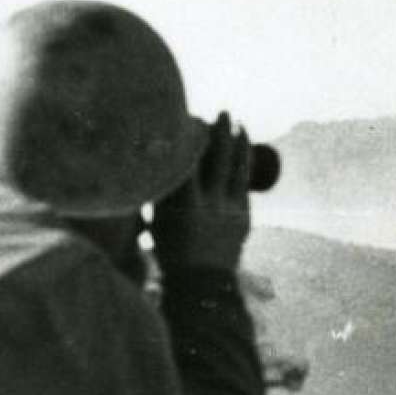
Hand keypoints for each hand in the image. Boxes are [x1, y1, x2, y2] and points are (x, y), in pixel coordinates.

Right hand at [152, 112, 251, 274]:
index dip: (189, 138)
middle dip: (220, 132)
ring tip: (236, 121)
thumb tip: (151, 157)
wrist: (201, 285)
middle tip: (222, 109)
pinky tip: (243, 145)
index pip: (187, 162)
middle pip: (216, 159)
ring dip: (237, 141)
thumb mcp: (157, 219)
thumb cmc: (170, 248)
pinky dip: (244, 160)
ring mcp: (230, 211)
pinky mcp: (243, 215)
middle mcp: (209, 206)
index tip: (187, 118)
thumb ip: (158, 189)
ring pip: (236, 168)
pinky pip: (244, 181)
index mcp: (183, 207)